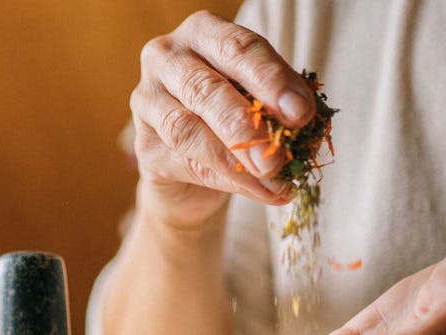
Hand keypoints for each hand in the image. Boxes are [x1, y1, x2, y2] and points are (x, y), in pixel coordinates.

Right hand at [131, 11, 316, 227]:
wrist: (194, 166)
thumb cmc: (233, 116)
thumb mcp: (260, 98)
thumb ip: (275, 104)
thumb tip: (300, 125)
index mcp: (202, 32)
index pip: (237, 49)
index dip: (271, 80)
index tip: (301, 113)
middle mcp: (166, 58)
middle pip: (205, 89)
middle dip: (247, 125)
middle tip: (277, 157)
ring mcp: (147, 101)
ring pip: (187, 130)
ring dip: (233, 158)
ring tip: (271, 178)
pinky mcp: (144, 147)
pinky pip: (184, 163)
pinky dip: (226, 180)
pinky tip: (259, 191)